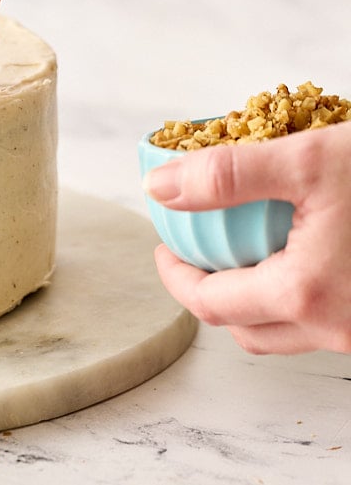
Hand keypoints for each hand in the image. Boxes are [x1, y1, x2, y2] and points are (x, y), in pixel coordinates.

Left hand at [145, 121, 350, 353]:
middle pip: (243, 328)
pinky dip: (295, 296)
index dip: (175, 274)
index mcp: (308, 294)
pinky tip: (298, 251)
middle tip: (196, 249)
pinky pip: (323, 323)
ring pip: (285, 332)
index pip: (209, 304)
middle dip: (208, 290)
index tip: (165, 244)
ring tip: (242, 248)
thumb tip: (159, 186)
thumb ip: (227, 175)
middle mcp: (339, 328)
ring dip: (252, 298)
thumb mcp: (311, 159)